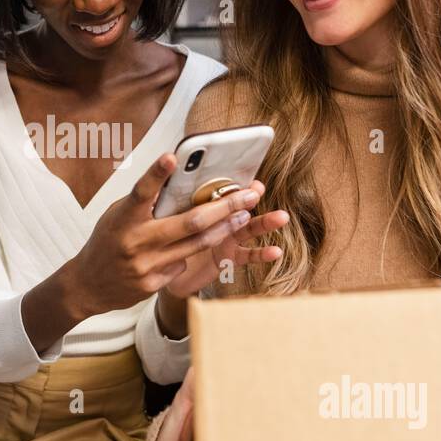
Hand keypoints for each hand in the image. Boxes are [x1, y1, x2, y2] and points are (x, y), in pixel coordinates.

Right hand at [64, 153, 264, 317]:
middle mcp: (135, 241)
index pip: (141, 192)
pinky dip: (192, 253)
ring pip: (196, 245)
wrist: (87, 285)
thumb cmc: (107, 241)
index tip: (172, 157)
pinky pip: (183, 265)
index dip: (156, 174)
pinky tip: (197, 246)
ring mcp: (145, 266)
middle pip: (189, 222)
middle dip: (224, 207)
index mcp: (123, 218)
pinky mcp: (153, 285)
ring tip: (244, 215)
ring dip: (224, 229)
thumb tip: (175, 181)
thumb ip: (143, 203)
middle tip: (247, 195)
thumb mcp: (117, 215)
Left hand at [163, 180, 287, 299]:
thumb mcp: (158, 218)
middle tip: (257, 189)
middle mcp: (216, 216)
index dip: (226, 180)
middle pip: (234, 205)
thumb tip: (167, 171)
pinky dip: (261, 254)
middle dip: (245, 198)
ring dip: (265, 222)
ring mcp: (225, 236)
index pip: (215, 187)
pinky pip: (247, 255)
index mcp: (201, 201)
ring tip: (282, 217)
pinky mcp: (228, 256)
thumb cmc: (158, 238)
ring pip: (247, 227)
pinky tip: (276, 252)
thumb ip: (167, 200)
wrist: (158, 269)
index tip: (236, 171)